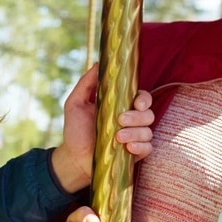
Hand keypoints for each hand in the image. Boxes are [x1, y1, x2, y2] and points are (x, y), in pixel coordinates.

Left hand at [51, 64, 154, 192]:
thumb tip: (97, 63)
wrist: (74, 157)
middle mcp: (131, 120)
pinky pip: (148, 148)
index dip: (144, 98)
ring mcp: (135, 137)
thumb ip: (85, 83)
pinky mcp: (136, 153)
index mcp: (121, 106)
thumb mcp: (75, 103)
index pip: (142, 97)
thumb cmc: (75, 129)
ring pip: (148, 131)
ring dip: (135, 133)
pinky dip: (140, 147)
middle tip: (121, 120)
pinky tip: (128, 148)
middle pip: (148, 114)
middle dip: (137, 117)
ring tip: (118, 137)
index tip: (137, 103)